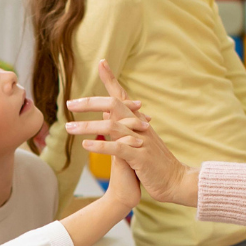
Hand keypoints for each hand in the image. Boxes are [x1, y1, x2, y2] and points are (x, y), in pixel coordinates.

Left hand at [65, 60, 197, 205]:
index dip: (112, 79)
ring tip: (68, 127)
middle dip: (90, 103)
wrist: (176, 182)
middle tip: (69, 103)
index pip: (123, 97)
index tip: (101, 62)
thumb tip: (107, 114)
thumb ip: (124, 127)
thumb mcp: (139, 142)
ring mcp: (141, 141)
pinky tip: (85, 145)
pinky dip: (101, 146)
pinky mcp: (140, 158)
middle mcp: (140, 127)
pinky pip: (118, 148)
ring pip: (112, 127)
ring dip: (88, 126)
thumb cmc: (154, 165)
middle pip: (114, 106)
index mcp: (139, 123)